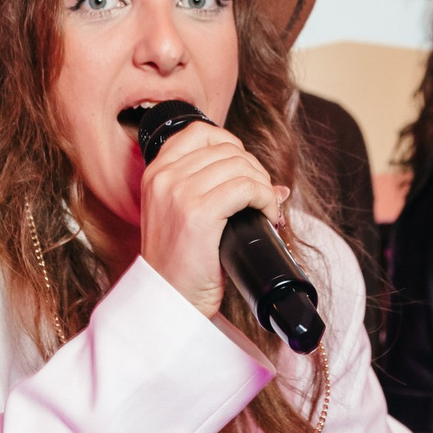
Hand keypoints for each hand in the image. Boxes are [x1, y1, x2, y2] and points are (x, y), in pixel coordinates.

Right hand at [140, 120, 285, 317]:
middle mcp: (163, 177)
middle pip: (227, 148)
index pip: (200, 132)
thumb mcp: (185, 218)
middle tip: (261, 199)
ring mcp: (179, 192)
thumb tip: (277, 186)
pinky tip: (267, 217)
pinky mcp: (198, 212)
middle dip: (254, 170)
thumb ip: (217, 192)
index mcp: (155, 173)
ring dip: (263, 186)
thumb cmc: (181, 265)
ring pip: (241, 166)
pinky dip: (265, 200)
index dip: (232, 146)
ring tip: (265, 210)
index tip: (243, 173)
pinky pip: (246, 188)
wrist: (169, 299)